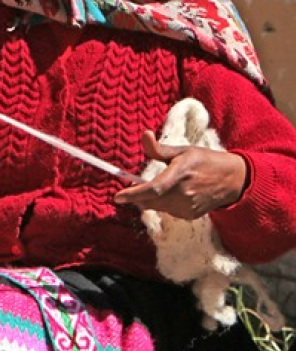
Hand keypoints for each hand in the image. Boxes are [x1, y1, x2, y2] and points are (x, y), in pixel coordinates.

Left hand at [114, 130, 247, 218]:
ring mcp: (188, 207)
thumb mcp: (183, 150)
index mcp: (181, 174)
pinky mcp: (190, 216)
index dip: (134, 194)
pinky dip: (164, 204)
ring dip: (152, 199)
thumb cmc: (205, 161)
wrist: (233, 180)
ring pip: (156, 207)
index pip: (154, 189)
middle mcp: (184, 193)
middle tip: (139, 185)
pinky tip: (177, 194)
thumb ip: (160, 149)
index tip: (117, 196)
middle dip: (138, 196)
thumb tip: (144, 135)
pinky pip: (167, 212)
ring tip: (167, 185)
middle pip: (150, 201)